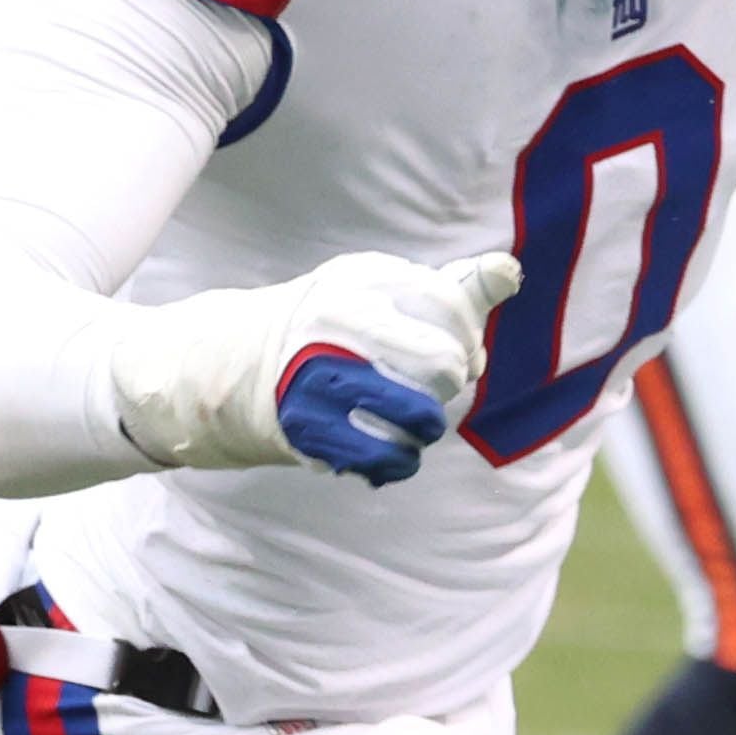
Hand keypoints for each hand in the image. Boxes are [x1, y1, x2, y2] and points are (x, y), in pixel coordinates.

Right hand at [107, 249, 521, 486]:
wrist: (226, 365)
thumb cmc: (328, 327)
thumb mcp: (380, 292)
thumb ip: (449, 288)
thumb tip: (509, 272)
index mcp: (359, 280)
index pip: (453, 307)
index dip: (470, 337)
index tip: (460, 352)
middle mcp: (336, 323)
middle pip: (444, 365)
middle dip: (452, 381)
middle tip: (437, 386)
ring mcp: (317, 376)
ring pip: (419, 416)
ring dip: (427, 426)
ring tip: (414, 421)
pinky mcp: (303, 428)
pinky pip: (382, 457)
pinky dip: (398, 462)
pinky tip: (394, 453)